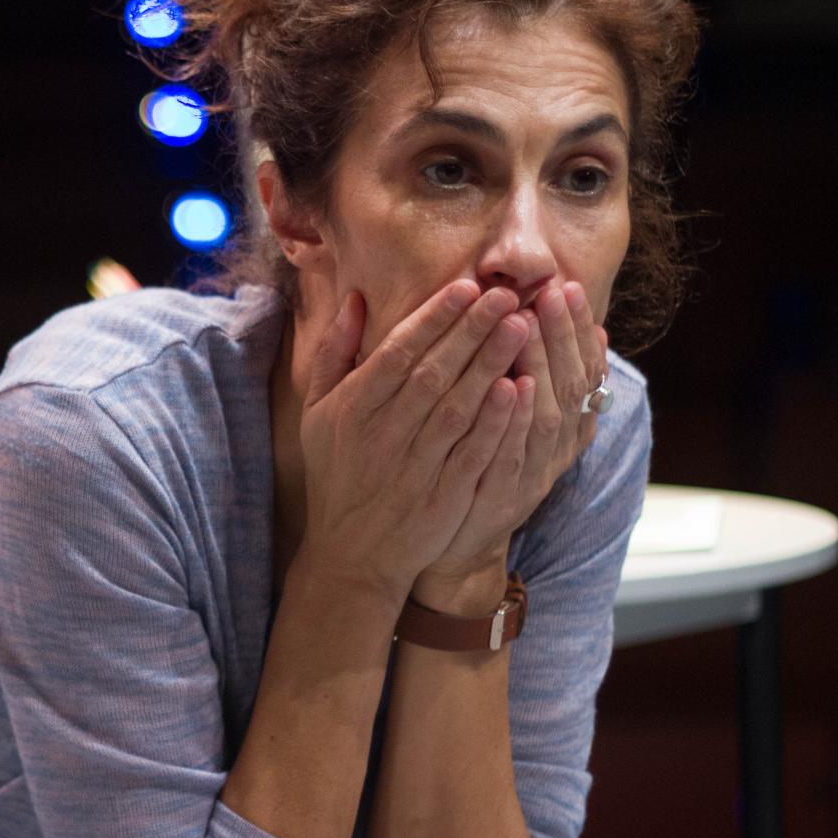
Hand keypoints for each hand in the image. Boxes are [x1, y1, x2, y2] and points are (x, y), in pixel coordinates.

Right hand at [295, 279, 531, 605]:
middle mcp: (384, 432)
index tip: (466, 286)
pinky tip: (519, 387)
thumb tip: (357, 298)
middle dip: (471, 330)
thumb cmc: (336, 471)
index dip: (434, 318)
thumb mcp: (317, 409)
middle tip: (506, 295)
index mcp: (353, 407)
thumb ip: (335, 352)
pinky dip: (496, 419)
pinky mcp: (444, 494)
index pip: (398, 352)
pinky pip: (474, 450)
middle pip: (434, 372)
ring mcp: (416, 465)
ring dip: (491, 363)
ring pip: (459, 405)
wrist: (353, 551)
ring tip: (521, 326)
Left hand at [413, 280, 608, 608]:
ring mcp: (530, 477)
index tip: (567, 286)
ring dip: (543, 368)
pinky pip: (513, 456)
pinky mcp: (501, 501)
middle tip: (555, 291)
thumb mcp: (502, 424)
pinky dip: (516, 421)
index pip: (578, 370)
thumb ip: (523, 378)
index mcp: (557, 430)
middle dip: (562, 336)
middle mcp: (552, 452)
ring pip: (547, 416)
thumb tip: (540, 322)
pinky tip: (514, 386)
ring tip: (532, 324)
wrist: (451, 545)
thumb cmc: (472, 470)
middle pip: (569, 386)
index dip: (575, 329)